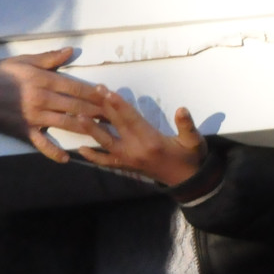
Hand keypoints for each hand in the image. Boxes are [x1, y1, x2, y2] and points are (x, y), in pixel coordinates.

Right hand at [0, 49, 103, 161]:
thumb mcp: (23, 61)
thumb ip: (48, 58)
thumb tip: (70, 51)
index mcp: (43, 80)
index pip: (77, 87)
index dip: (96, 93)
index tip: (112, 96)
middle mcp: (42, 99)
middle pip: (76, 106)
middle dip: (98, 111)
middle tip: (117, 116)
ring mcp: (34, 117)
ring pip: (66, 123)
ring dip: (86, 128)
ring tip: (104, 132)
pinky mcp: (23, 131)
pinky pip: (41, 143)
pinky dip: (53, 152)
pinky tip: (66, 158)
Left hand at [74, 91, 208, 189]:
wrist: (188, 182)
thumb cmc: (191, 158)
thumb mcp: (195, 141)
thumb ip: (188, 126)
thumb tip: (182, 110)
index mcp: (152, 141)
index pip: (131, 119)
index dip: (119, 105)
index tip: (107, 91)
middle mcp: (136, 150)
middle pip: (116, 125)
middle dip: (104, 108)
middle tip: (93, 92)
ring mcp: (129, 160)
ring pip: (106, 143)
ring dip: (92, 130)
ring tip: (78, 117)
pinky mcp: (126, 167)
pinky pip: (106, 162)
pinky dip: (93, 156)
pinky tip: (81, 149)